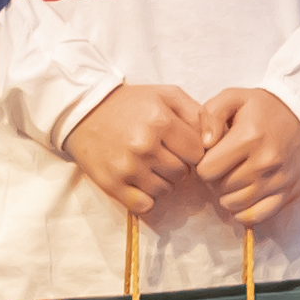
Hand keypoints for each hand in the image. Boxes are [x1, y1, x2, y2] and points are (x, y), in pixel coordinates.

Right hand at [62, 82, 205, 219]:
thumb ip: (196, 111)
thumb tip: (216, 137)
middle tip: (164, 155)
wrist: (83, 111)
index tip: (182, 147)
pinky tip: (140, 182)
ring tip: (150, 166)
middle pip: (182, 172)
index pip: (198, 153)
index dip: (194, 151)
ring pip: (165, 190)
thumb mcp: (166, 95)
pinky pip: (145, 204)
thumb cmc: (130, 103)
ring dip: (163, 182)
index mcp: (161, 121)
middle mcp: (145, 145)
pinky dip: (146, 197)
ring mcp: (128, 167)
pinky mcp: (112, 184)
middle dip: (178, 166)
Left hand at [183, 88, 299, 228]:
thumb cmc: (263, 109)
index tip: (213, 156)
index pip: (207, 170)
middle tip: (224, 166)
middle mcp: (265, 162)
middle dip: (216, 179)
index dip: (204, 164)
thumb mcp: (233, 97)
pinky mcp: (288, 193)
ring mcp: (278, 180)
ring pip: (234, 205)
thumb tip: (205, 144)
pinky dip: (244, 211)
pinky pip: (256, 217)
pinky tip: (244, 195)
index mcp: (249, 137)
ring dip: (228, 195)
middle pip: (220, 188)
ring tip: (234, 178)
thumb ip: (210, 114)